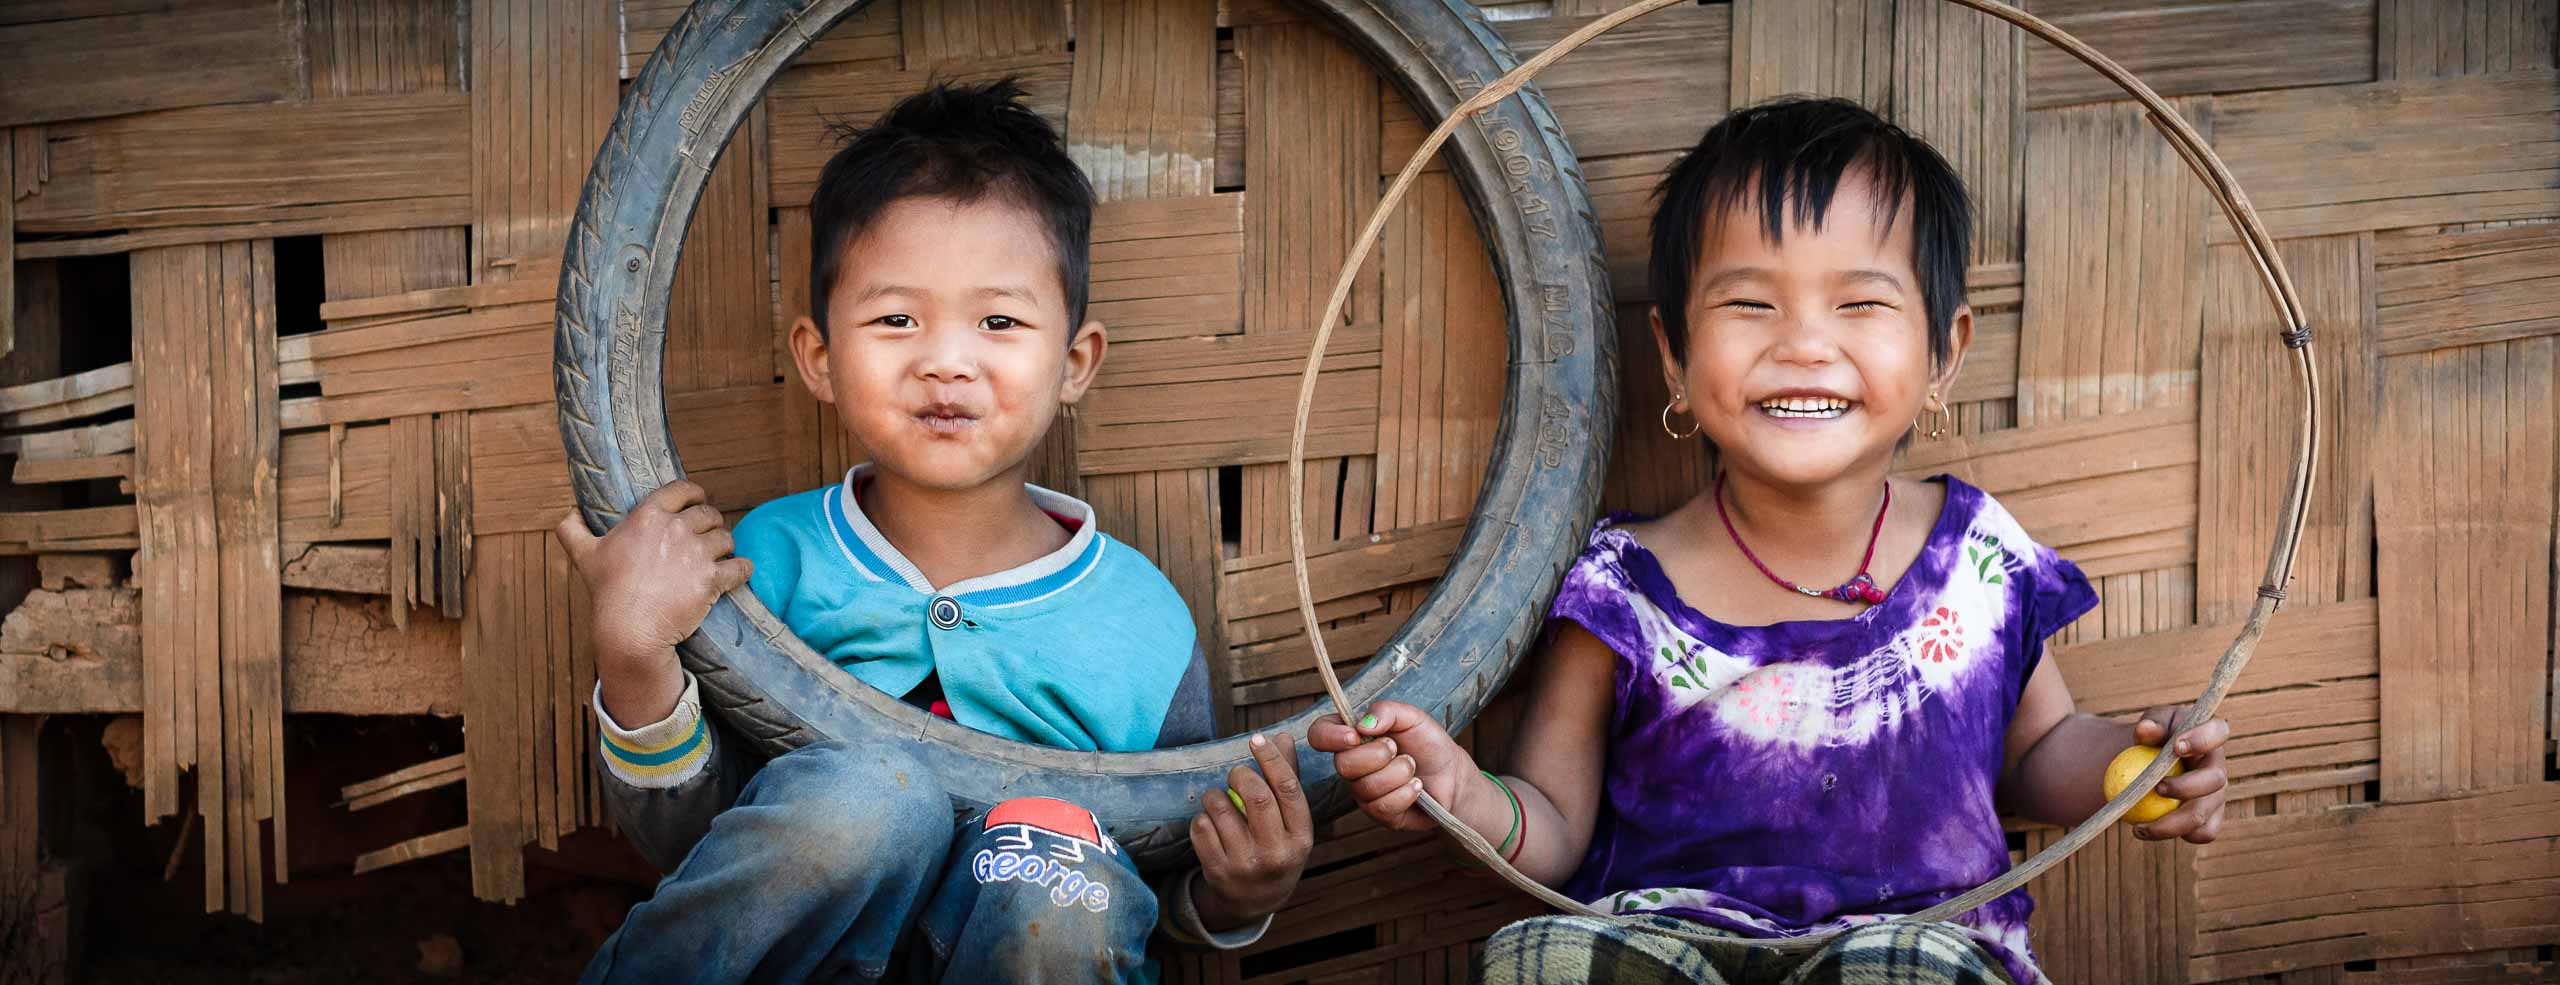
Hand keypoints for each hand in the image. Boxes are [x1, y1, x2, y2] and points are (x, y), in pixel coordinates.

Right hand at [552, 480, 754, 672]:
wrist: (629, 630)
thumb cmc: (607, 592)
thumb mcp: (584, 556)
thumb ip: (573, 530)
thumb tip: (569, 512)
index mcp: (648, 516)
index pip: (684, 490)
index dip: (695, 495)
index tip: (698, 503)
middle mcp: (675, 528)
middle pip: (710, 514)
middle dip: (710, 525)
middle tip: (705, 539)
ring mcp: (696, 553)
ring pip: (727, 538)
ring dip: (725, 548)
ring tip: (716, 559)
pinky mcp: (712, 578)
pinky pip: (741, 566)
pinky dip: (742, 569)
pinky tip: (738, 572)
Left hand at [1190, 731, 1312, 929]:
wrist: (1256, 902)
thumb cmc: (1277, 849)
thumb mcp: (1291, 822)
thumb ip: (1288, 779)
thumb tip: (1284, 737)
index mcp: (1300, 837)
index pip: (1287, 788)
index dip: (1271, 758)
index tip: (1256, 740)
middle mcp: (1276, 853)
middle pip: (1256, 796)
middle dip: (1240, 774)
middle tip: (1236, 774)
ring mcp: (1245, 864)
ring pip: (1221, 808)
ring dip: (1215, 794)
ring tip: (1219, 799)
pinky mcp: (1217, 871)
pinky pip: (1201, 826)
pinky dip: (1202, 816)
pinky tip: (1211, 823)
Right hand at [1307, 701, 1474, 831]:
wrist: (1452, 774)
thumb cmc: (1428, 743)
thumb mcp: (1412, 717)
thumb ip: (1387, 711)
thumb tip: (1362, 724)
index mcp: (1353, 737)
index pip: (1319, 734)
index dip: (1330, 736)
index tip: (1355, 736)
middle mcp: (1352, 766)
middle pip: (1342, 765)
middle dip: (1377, 755)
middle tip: (1396, 748)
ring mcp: (1364, 792)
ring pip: (1366, 787)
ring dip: (1398, 773)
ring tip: (1412, 767)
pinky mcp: (1380, 814)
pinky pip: (1382, 806)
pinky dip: (1406, 792)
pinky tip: (1417, 786)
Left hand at [2131, 704, 2230, 842]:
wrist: (2146, 762)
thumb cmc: (2152, 738)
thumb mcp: (2151, 723)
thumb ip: (2150, 723)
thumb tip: (2145, 730)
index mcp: (2211, 736)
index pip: (2219, 732)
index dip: (2203, 740)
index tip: (2177, 746)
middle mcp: (2219, 768)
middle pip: (2214, 782)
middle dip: (2186, 787)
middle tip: (2156, 788)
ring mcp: (2216, 796)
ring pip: (2202, 816)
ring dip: (2170, 825)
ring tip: (2139, 826)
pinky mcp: (2209, 818)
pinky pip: (2201, 834)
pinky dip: (2174, 835)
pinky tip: (2146, 831)